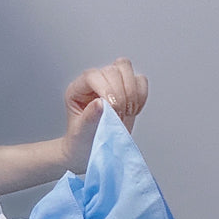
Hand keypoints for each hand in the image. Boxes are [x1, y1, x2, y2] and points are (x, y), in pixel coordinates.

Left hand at [62, 57, 148, 172]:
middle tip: (119, 116)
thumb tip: (100, 103)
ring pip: (126, 69)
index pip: (92, 76)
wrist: (90, 149)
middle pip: (112, 70)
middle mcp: (93, 82)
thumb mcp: (81, 134)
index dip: (106, 89)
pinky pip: (140, 81)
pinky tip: (132, 111)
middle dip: (121, 94)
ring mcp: (110, 83)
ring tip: (126, 112)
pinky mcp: (126, 89)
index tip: (113, 109)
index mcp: (77, 90)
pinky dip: (141, 96)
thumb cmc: (81, 141)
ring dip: (132, 92)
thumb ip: (89, 119)